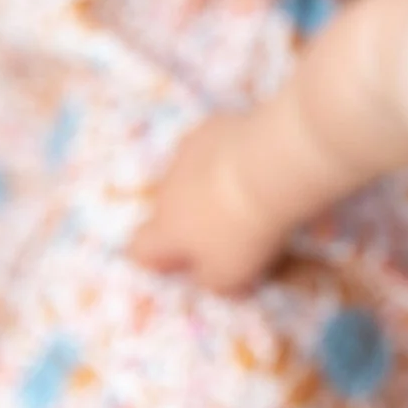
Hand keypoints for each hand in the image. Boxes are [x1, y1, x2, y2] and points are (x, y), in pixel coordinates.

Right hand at [128, 114, 289, 293]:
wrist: (269, 165)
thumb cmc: (245, 230)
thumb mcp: (230, 276)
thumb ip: (211, 280)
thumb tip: (209, 277)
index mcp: (163, 229)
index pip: (138, 249)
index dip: (158, 258)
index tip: (185, 262)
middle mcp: (166, 190)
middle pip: (165, 208)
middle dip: (188, 218)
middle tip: (226, 225)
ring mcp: (185, 155)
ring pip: (186, 173)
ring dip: (206, 182)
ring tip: (245, 188)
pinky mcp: (210, 126)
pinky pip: (210, 143)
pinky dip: (225, 151)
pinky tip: (254, 156)